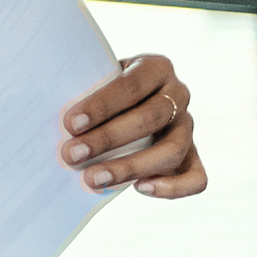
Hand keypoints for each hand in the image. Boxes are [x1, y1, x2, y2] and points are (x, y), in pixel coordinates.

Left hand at [58, 54, 205, 196]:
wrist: (121, 105)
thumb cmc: (102, 92)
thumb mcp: (97, 79)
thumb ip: (86, 92)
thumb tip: (59, 121)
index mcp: (156, 67)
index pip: (131, 85)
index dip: (101, 105)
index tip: (70, 124)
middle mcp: (178, 94)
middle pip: (150, 118)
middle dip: (107, 139)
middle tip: (71, 154)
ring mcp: (188, 127)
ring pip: (171, 150)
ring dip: (129, 167)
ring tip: (92, 179)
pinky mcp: (193, 157)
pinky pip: (196, 177)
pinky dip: (172, 188)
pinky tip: (139, 189)